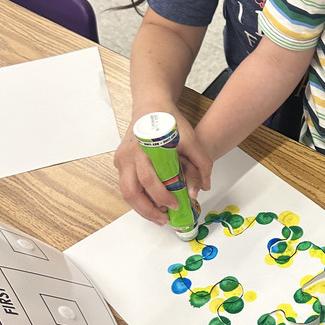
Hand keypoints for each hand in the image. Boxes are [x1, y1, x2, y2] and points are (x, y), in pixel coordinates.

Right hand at [114, 111, 212, 225]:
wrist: (151, 105)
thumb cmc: (170, 121)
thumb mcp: (192, 139)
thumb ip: (202, 164)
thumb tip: (203, 188)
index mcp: (145, 149)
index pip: (150, 180)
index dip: (162, 197)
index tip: (176, 205)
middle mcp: (129, 155)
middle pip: (133, 191)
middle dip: (149, 210)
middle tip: (165, 219)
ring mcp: (121, 159)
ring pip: (126, 192)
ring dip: (141, 208)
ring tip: (158, 216)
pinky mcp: (120, 161)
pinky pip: (126, 185)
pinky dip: (138, 198)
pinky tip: (152, 204)